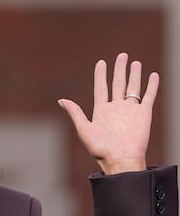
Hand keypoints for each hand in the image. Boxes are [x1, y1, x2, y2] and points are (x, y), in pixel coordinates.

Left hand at [58, 53, 158, 174]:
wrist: (120, 159)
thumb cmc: (100, 149)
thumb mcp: (84, 129)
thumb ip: (75, 113)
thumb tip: (61, 100)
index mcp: (101, 111)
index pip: (101, 87)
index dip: (100, 75)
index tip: (101, 62)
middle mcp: (116, 108)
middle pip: (118, 84)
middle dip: (119, 70)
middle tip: (122, 56)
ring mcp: (130, 110)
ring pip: (133, 87)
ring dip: (134, 75)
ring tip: (134, 62)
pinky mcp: (144, 114)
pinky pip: (148, 96)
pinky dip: (151, 86)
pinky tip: (153, 75)